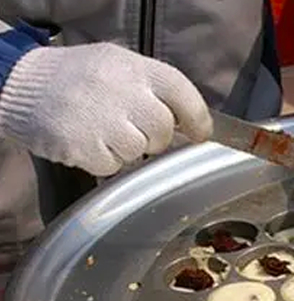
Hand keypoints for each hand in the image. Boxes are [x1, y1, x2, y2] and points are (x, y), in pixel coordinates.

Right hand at [0, 43, 211, 176]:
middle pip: (163, 130)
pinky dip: (104, 161)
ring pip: (139, 151)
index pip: (181, 91)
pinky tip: (88, 141)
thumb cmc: (77, 79)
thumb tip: (191, 123)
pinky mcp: (81, 145)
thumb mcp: (117, 67)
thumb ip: (154, 89)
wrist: (19, 85)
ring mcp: (99, 118)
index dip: (197, 118)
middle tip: (133, 130)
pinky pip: (112, 166)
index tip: (200, 134)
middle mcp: (119, 90)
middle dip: (155, 138)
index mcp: (133, 67)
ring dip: (127, 150)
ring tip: (104, 132)